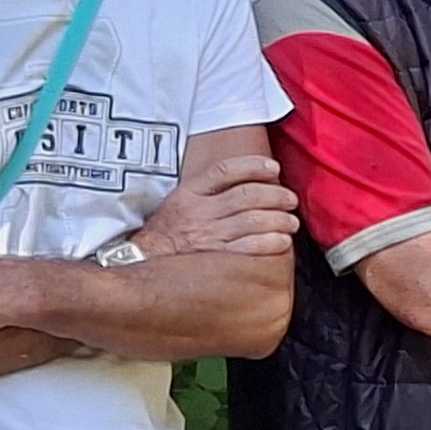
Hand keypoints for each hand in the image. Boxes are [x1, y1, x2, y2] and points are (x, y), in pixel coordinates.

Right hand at [137, 142, 301, 257]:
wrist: (140, 263)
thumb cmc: (164, 234)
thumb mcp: (177, 201)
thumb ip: (205, 190)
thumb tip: (244, 181)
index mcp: (190, 193)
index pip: (225, 171)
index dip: (254, 166)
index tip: (273, 168)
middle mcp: (200, 212)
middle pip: (247, 196)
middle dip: (275, 195)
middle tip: (290, 199)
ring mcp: (208, 236)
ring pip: (253, 220)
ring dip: (279, 219)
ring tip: (290, 221)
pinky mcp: (215, 258)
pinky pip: (250, 248)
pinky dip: (270, 242)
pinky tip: (282, 241)